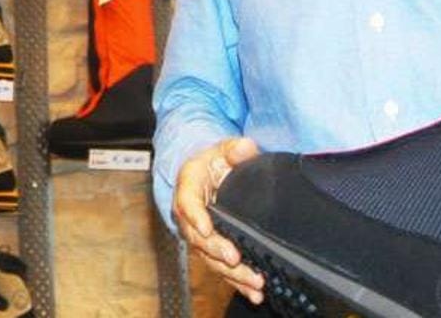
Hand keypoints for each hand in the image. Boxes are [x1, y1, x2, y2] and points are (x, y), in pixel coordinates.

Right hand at [172, 136, 263, 304]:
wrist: (206, 176)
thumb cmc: (213, 163)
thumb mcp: (222, 149)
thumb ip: (234, 148)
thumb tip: (244, 147)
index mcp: (188, 188)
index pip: (187, 203)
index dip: (196, 217)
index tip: (206, 228)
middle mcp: (190, 216)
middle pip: (198, 238)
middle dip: (216, 251)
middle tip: (234, 259)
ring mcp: (200, 235)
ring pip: (210, 258)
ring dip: (231, 273)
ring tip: (253, 283)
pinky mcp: (212, 249)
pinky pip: (222, 268)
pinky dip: (236, 282)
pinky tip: (253, 293)